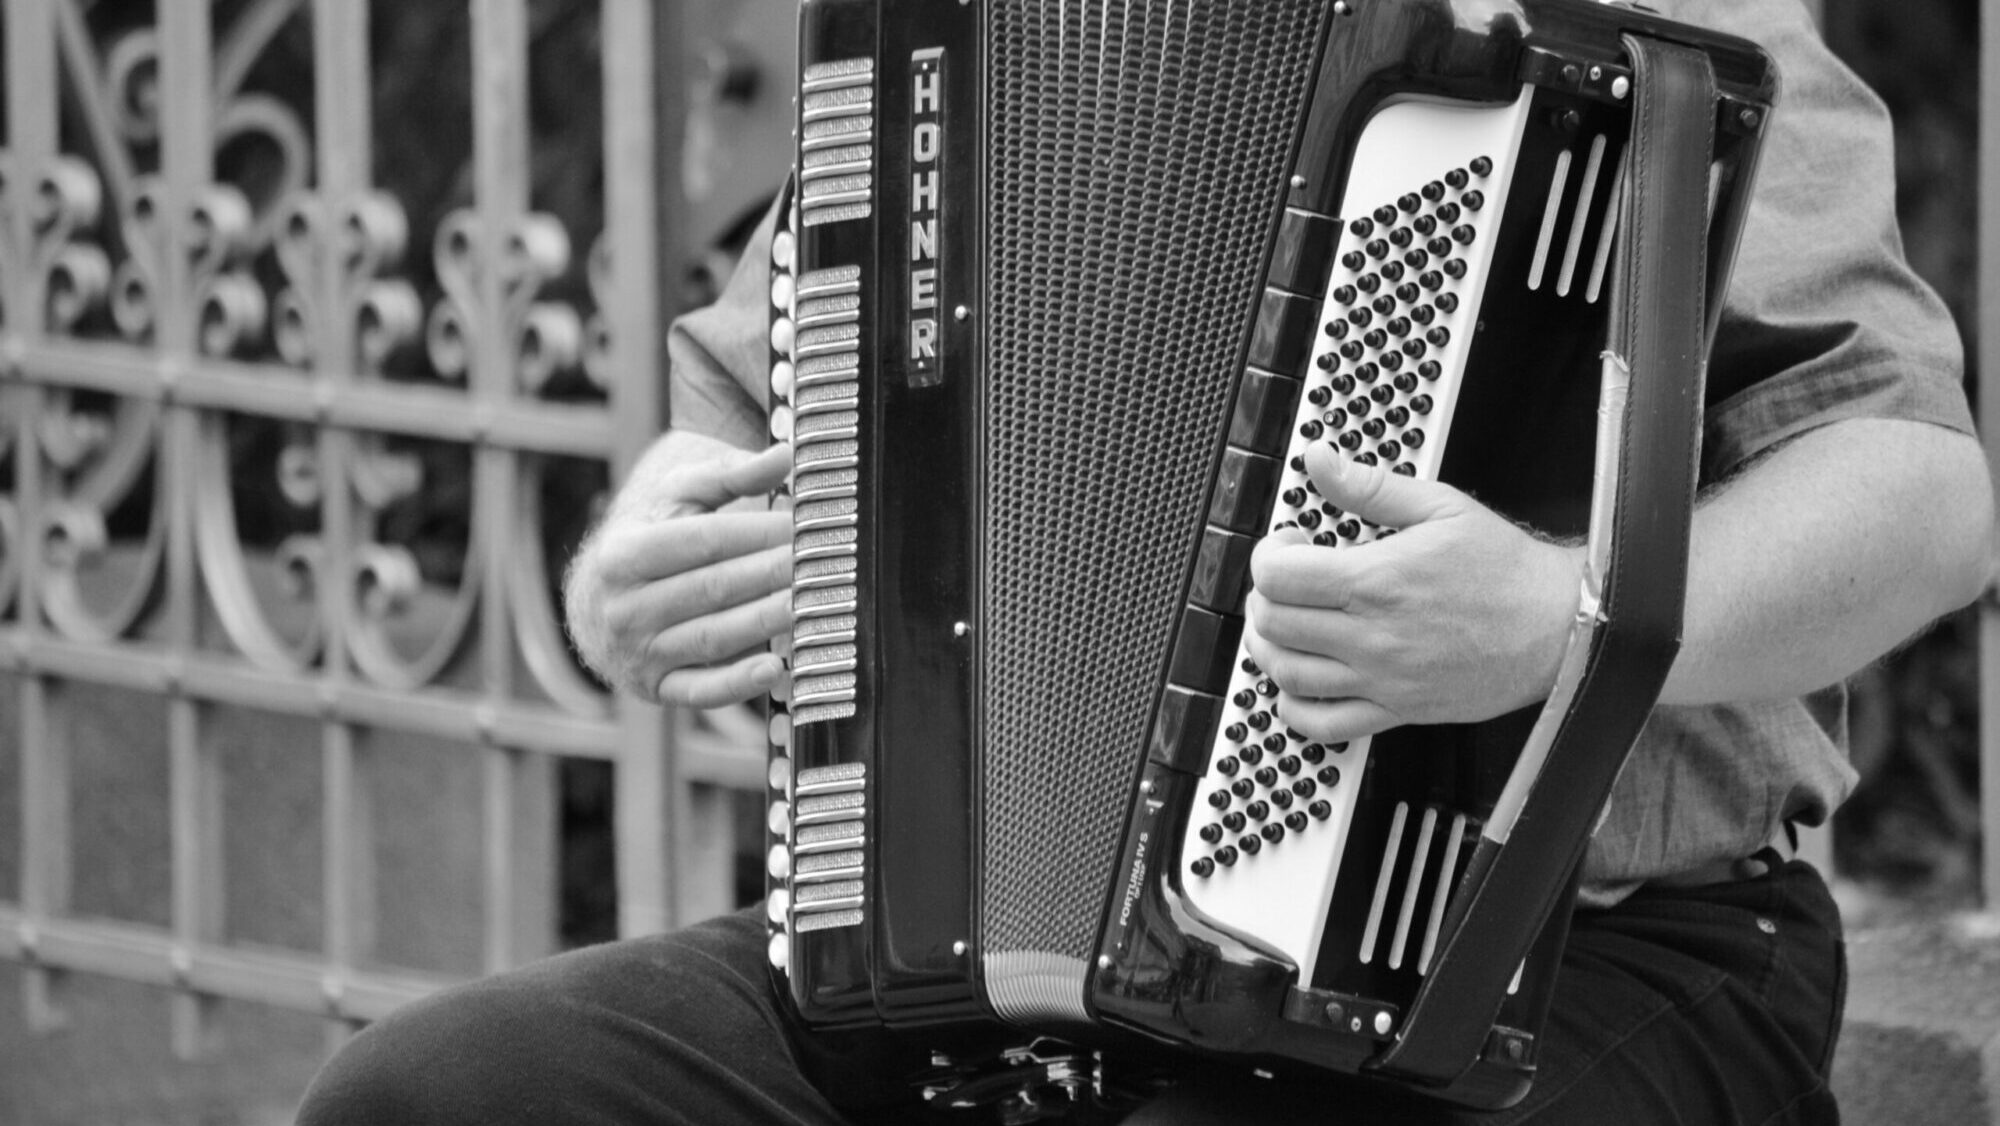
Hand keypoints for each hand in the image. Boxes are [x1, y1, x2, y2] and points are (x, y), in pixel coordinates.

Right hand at [564, 431, 791, 706]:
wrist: (595, 605)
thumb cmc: (649, 539)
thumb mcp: (676, 500)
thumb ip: (730, 476)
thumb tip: (786, 453)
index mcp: (625, 553)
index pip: (704, 542)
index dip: (758, 533)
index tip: (805, 526)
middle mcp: (625, 607)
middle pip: (713, 588)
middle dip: (772, 575)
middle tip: (824, 563)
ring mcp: (639, 652)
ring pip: (713, 637)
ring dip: (766, 622)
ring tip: (812, 604)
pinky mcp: (657, 688)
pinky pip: (700, 691)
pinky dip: (737, 684)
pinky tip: (775, 669)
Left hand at [1243, 441, 1580, 742]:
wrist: (1558, 628)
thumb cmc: (1507, 572)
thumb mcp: (1440, 507)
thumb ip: (1369, 486)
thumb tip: (1321, 460)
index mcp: (1378, 581)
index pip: (1279, 576)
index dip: (1269, 554)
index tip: (1288, 545)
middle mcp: (1372, 636)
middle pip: (1274, 622)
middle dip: (1265, 595)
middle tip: (1287, 579)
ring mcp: (1381, 680)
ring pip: (1286, 674)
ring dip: (1269, 646)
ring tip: (1285, 623)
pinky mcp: (1395, 711)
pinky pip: (1322, 724)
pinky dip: (1293, 706)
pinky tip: (1300, 680)